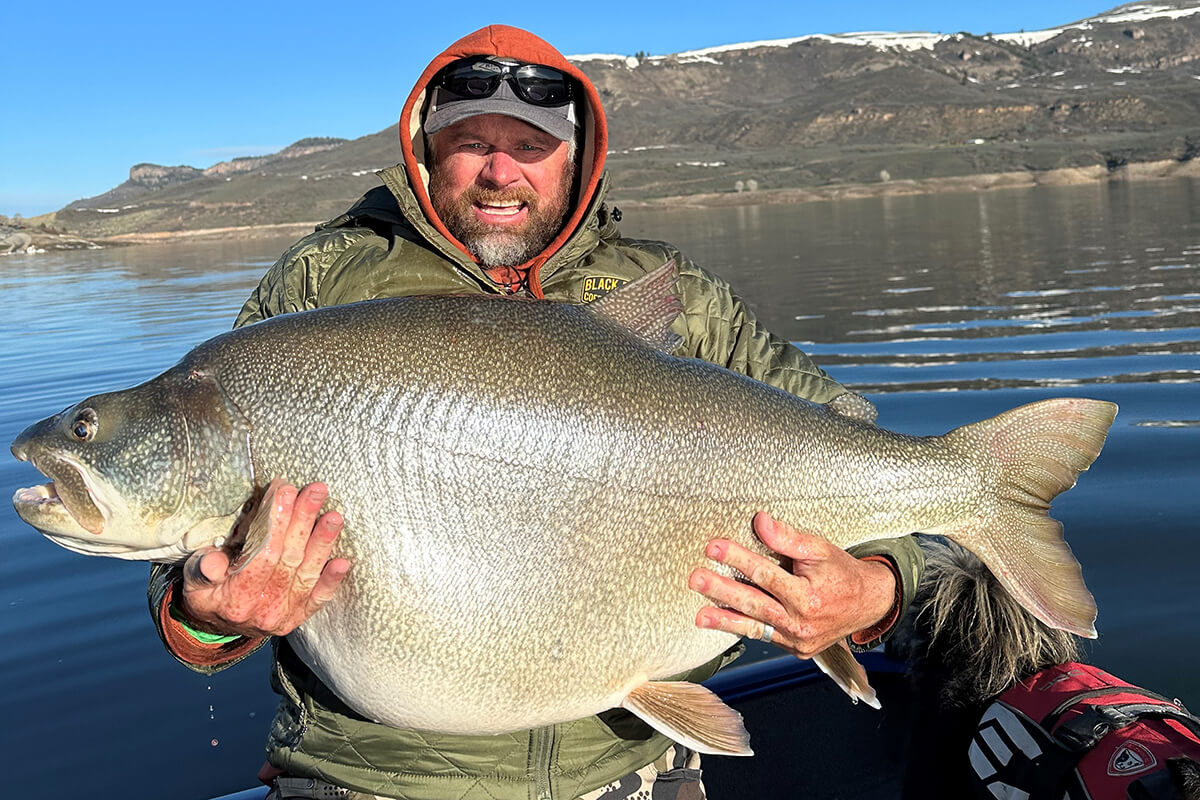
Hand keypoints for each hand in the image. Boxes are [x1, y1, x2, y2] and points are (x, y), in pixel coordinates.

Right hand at [179, 480, 349, 637]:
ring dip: (323, 542)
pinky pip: (319, 598)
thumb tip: (211, 561)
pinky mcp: (299, 616)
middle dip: (303, 521)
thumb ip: (201, 570)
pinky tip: (343, 562)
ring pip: (308, 573)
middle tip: (316, 491)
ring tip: (334, 515)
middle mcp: (263, 609)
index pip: (263, 554)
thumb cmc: (207, 593)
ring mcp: (284, 614)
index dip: (275, 522)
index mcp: (235, 599)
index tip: (284, 490)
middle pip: (289, 558)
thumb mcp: (193, 582)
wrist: (218, 627)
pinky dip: (331, 580)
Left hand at [688, 512, 894, 657]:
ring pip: (755, 628)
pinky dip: (742, 629)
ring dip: (725, 619)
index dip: (739, 559)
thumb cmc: (842, 573)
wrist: (868, 604)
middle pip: (755, 603)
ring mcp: (798, 640)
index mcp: (809, 596)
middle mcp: (802, 622)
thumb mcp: (820, 549)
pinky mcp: (795, 649)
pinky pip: (764, 637)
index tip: (714, 547)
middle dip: (722, 591)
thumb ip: (788, 539)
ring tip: (700, 616)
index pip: (766, 575)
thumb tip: (761, 522)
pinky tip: (721, 622)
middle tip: (697, 579)